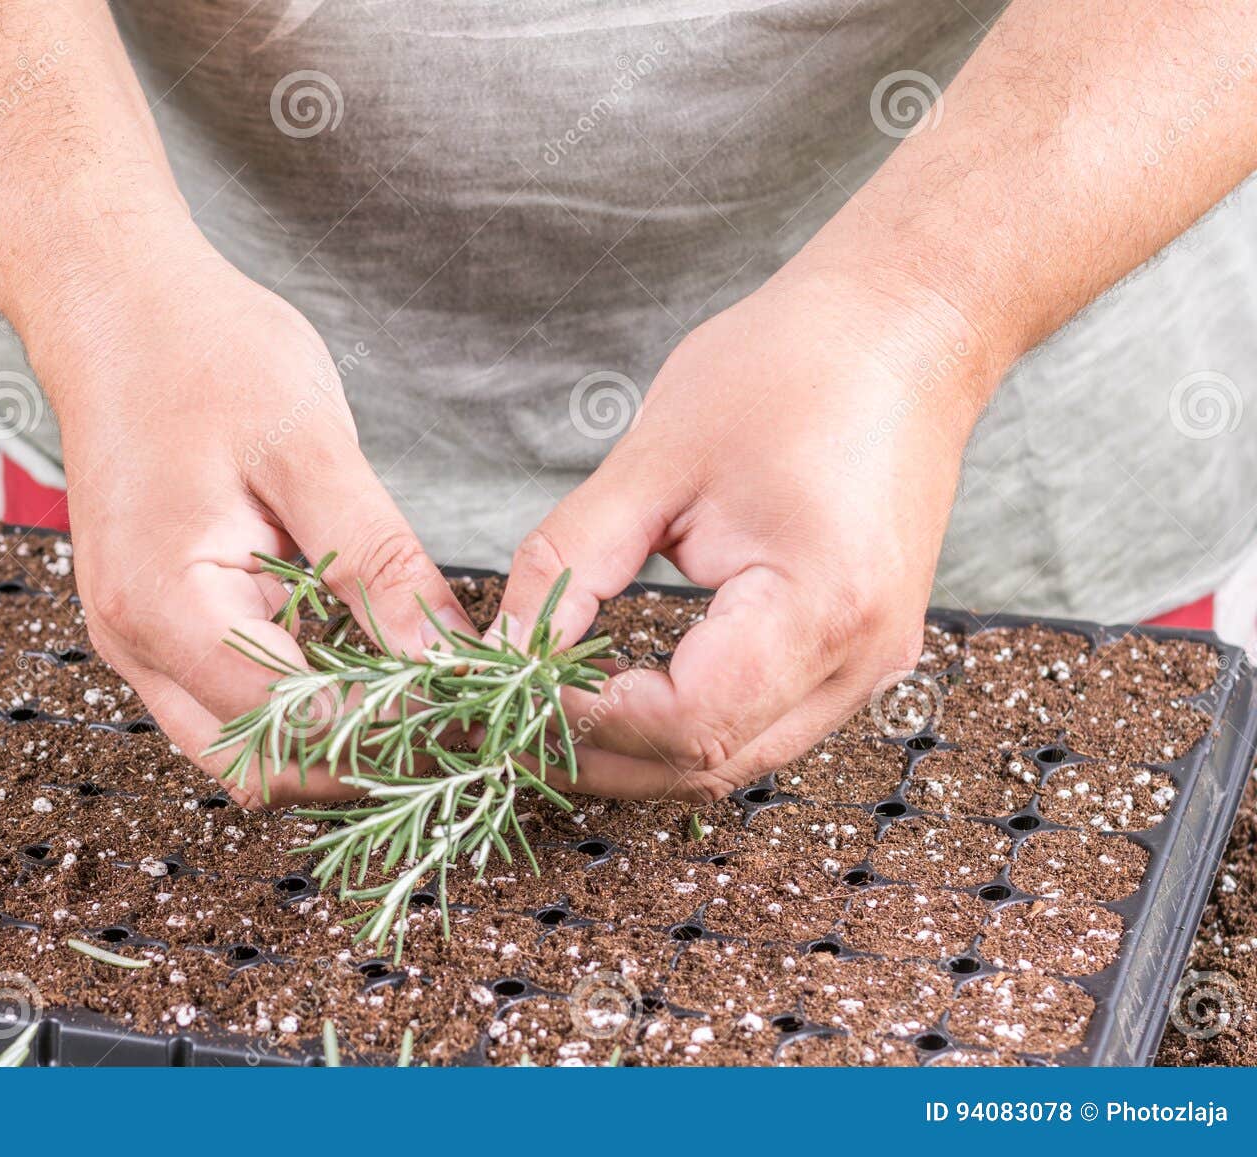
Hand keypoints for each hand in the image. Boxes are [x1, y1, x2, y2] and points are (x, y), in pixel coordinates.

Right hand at [29, 230, 472, 807]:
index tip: (480, 707)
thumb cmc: (205, 354)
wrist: (114, 302)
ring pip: (245, 744)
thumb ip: (377, 562)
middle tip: (462, 718)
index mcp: (167, 607)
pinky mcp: (158, 622)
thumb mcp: (309, 447)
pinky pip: (233, 696)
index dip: (393, 729)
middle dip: (364, 761)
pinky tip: (372, 662)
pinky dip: (304, 699)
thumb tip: (445, 657)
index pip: (295, 724)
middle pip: (260, 767)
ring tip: (428, 696)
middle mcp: (137, 645)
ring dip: (334, 737)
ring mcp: (139, 640)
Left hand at [492, 261, 993, 801]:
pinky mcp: (858, 652)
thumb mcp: (655, 457)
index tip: (513, 684)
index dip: (588, 718)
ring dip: (638, 746)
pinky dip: (684, 720)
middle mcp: (861, 660)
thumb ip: (571, 561)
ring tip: (554, 704)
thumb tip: (507, 646)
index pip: (686, 722)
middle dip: (599, 752)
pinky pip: (761, 722)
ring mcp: (871, 665)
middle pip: (709, 763)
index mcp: (821, 606)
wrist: (902, 332)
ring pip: (735, 757)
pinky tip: (624, 688)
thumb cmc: (790, 369)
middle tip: (509, 714)